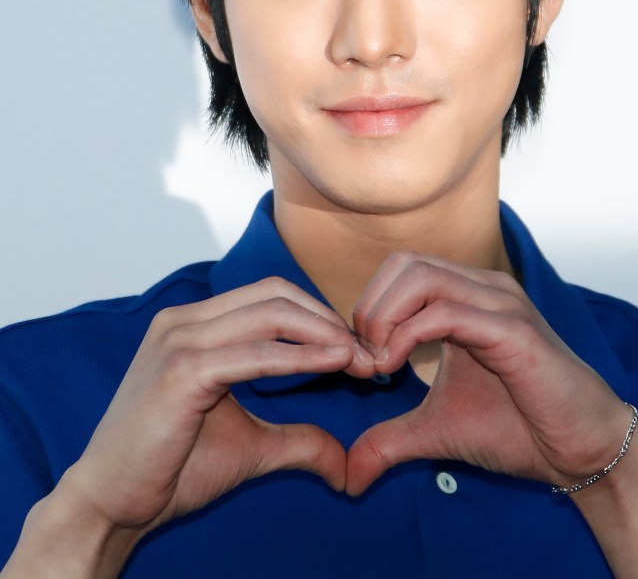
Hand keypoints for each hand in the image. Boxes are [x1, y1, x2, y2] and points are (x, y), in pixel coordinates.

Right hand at [64, 278, 373, 534]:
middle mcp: (183, 321)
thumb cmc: (169, 469)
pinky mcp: (182, 370)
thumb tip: (343, 462)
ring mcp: (180, 340)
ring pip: (271, 313)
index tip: (357, 351)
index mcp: (192, 325)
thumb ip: (296, 440)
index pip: (270, 297)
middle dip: (329, 320)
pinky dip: (301, 356)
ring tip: (359, 360)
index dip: (318, 316)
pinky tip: (335, 363)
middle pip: (276, 294)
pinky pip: (256, 353)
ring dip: (324, 333)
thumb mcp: (247, 445)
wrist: (110, 504)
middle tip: (367, 355)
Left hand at [346, 251, 631, 494]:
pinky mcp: (514, 330)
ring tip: (380, 364)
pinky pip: (445, 313)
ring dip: (383, 318)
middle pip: (403, 263)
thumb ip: (390, 438)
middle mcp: (482, 288)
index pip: (398, 270)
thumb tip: (349, 476)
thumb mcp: (437, 430)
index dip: (367, 309)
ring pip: (419, 276)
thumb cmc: (518, 430)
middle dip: (369, 309)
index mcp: (465, 297)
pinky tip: (397, 369)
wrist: (581, 453)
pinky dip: (407, 336)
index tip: (362, 363)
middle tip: (366, 361)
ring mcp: (499, 304)